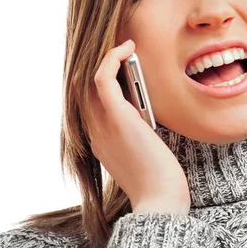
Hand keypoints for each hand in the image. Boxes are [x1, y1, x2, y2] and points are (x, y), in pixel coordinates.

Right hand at [88, 39, 190, 214]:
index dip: (102, 81)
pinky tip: (127, 49)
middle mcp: (95, 132)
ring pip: (90, 80)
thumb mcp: (144, 154)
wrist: (161, 201)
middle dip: (102, 66)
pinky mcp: (118, 118)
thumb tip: (147, 115)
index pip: (91, 104)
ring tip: (126, 46)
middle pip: (85, 89)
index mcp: (100, 141)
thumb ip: (139, 134)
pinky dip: (112, 60)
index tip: (121, 67)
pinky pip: (104, 79)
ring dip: (107, 58)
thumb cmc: (160, 181)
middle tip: (122, 51)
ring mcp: (102, 125)